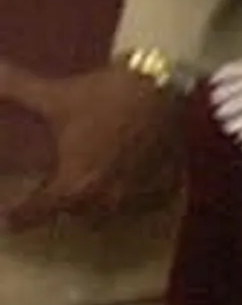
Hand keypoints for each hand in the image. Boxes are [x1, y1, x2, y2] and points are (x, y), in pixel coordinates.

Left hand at [0, 58, 185, 234]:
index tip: (9, 220)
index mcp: (74, 186)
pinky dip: (127, 197)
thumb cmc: (104, 96)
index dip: (19, 215)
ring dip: (93, 203)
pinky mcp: (163, 189)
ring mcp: (137, 198)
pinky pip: (139, 205)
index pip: (38, 212)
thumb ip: (13, 90)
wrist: (162, 85)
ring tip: (85, 188)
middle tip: (50, 193)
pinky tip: (123, 182)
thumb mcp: (54, 96)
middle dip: (60, 204)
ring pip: (106, 212)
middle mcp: (104, 201)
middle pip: (73, 213)